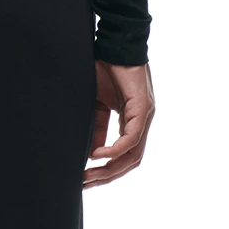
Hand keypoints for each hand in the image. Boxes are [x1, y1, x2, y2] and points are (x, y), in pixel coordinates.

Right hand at [83, 60, 154, 187]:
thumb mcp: (97, 105)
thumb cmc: (105, 70)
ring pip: (132, 154)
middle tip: (84, 183)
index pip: (124, 157)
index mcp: (132, 123)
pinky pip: (131, 137)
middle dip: (105, 176)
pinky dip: (114, 148)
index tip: (85, 179)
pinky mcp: (143, 109)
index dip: (105, 171)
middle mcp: (141, 123)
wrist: (113, 45)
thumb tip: (92, 153)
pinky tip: (98, 153)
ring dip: (110, 167)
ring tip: (89, 173)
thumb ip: (97, 128)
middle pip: (129, 162)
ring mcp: (144, 117)